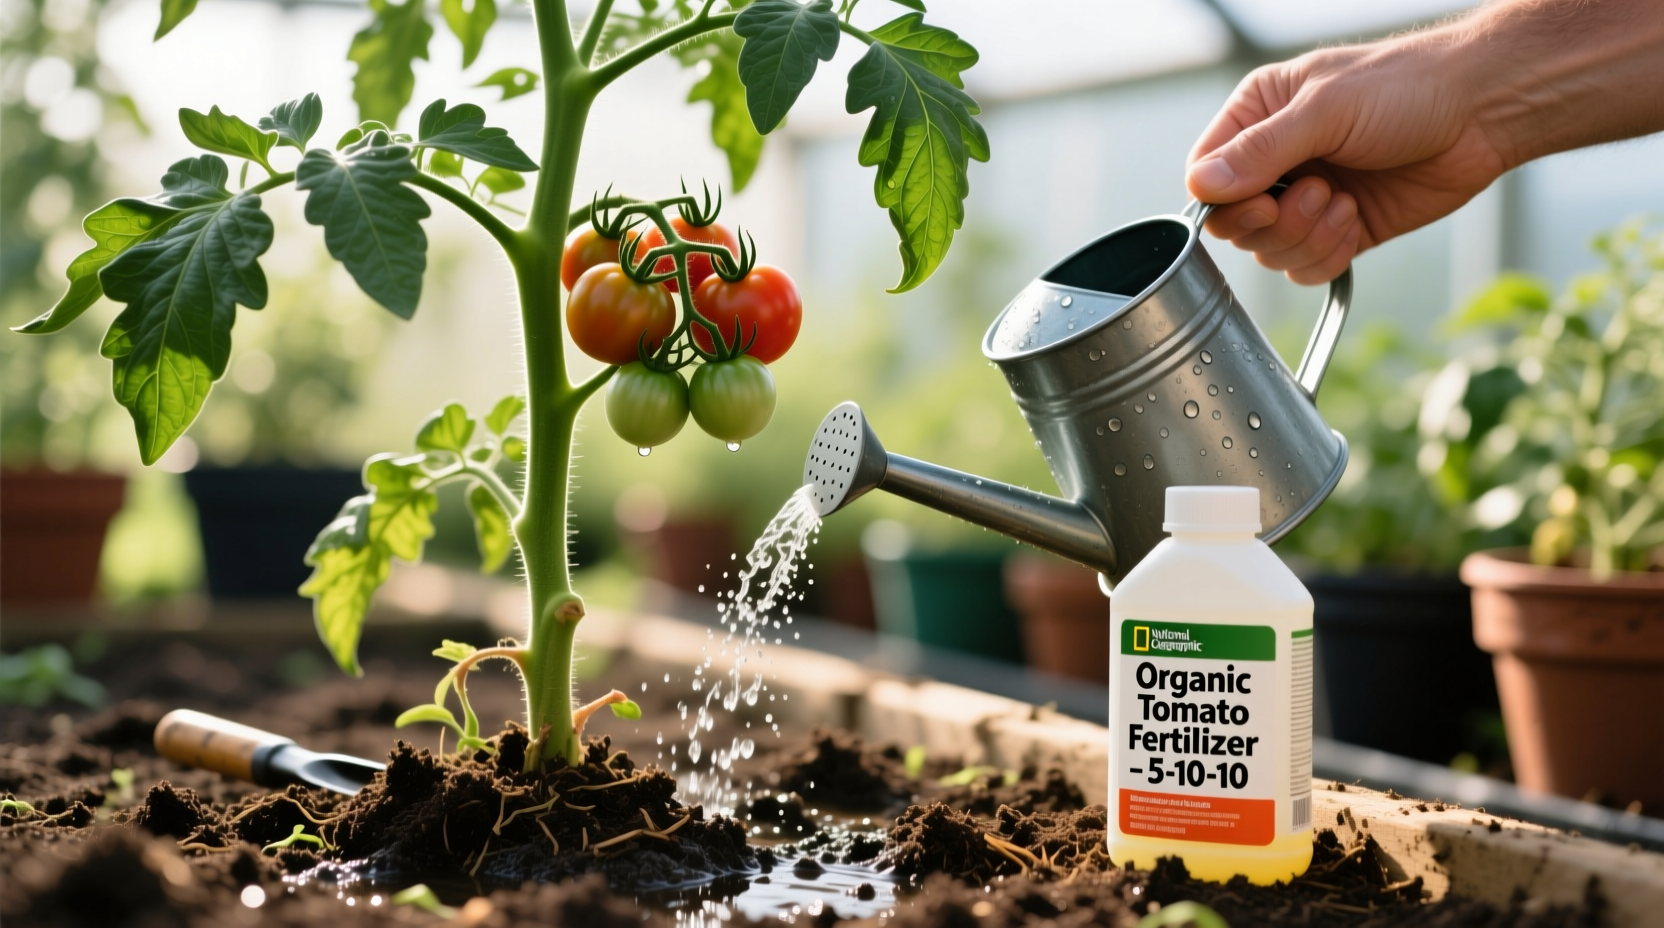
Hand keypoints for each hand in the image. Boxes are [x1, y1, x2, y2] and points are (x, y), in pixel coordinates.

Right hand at [1186, 40, 1509, 284]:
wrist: (1483, 110)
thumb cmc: (1409, 86)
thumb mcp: (1326, 109)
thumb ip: (1261, 151)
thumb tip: (1203, 187)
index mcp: (1259, 116)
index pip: (1206, 174)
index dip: (1224, 202)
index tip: (1260, 204)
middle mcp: (1278, 159)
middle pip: (1235, 222)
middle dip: (1273, 223)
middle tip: (1314, 195)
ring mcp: (1308, 197)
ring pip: (1270, 251)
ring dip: (1305, 238)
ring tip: (1342, 203)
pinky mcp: (1341, 229)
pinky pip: (1307, 267)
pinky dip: (1326, 256)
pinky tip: (1354, 222)